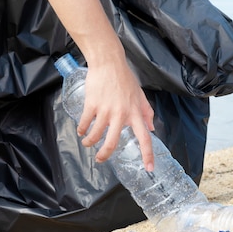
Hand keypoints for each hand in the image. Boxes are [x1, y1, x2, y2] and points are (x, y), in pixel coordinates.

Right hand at [78, 55, 155, 170]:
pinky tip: (81, 131)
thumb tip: (151, 128)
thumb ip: (147, 112)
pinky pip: (84, 124)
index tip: (150, 168)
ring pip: (95, 136)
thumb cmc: (125, 79)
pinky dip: (81, 130)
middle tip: (100, 159)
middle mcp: (121, 114)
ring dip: (89, 143)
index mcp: (135, 113)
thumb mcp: (140, 95)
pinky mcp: (92, 104)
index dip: (148, 155)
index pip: (145, 137)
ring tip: (87, 143)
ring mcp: (105, 110)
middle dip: (104, 155)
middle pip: (112, 143)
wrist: (109, 63)